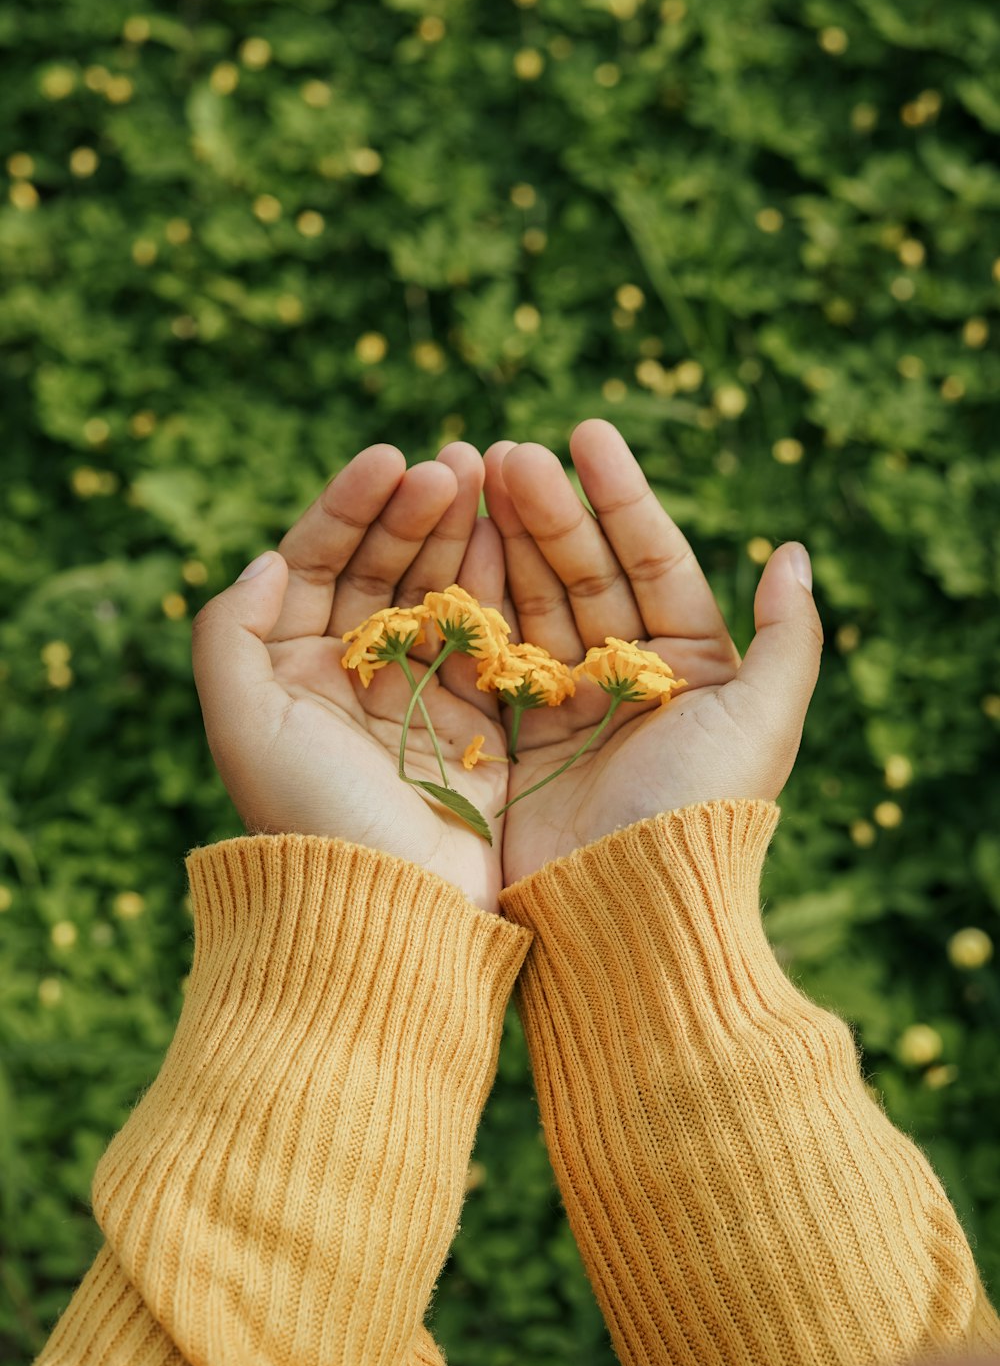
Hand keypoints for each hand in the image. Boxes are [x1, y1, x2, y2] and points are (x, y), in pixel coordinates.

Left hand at [191, 442, 507, 912]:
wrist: (392, 905)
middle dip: (414, 510)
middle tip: (457, 462)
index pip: (316, 562)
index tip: (390, 460)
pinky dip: (496, 583)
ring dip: (459, 532)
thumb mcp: (241, 723)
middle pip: (380, 567)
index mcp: (289, 668)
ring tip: (490, 476)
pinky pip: (485, 632)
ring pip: (436, 589)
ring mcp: (417, 691)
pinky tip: (510, 535)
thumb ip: (229, 631)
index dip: (350, 507)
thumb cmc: (310, 814)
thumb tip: (266, 558)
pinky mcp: (475, 717)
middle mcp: (351, 673)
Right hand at [483, 419, 823, 884]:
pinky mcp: (513, 738)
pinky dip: (471, 600)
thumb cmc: (700, 811)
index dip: (622, 496)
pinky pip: (491, 652)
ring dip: (505, 540)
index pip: (654, 559)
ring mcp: (566, 706)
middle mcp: (628, 679)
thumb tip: (795, 553)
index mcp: (691, 667)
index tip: (586, 434)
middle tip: (508, 451)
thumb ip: (790, 637)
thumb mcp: (762, 721)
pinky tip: (449, 546)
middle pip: (585, 573)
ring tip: (472, 475)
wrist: (626, 911)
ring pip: (533, 602)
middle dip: (549, 510)